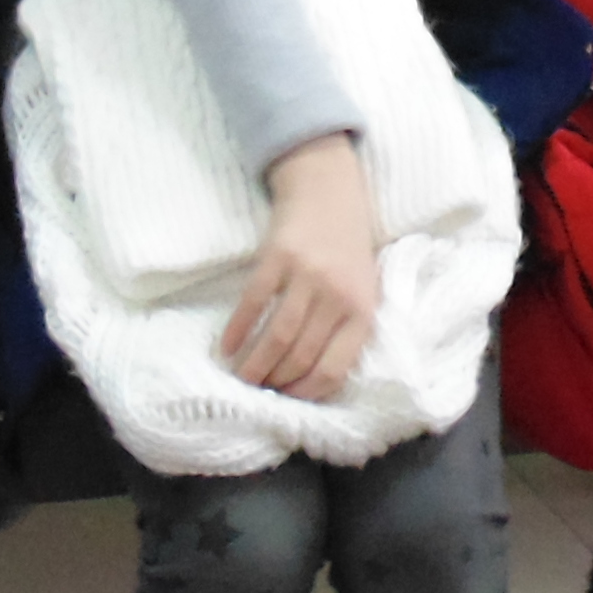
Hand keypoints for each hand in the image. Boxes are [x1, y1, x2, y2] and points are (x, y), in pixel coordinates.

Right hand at [224, 135, 380, 397]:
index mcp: (363, 309)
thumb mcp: (364, 287)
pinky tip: (228, 346)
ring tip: (242, 379)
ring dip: (256, 364)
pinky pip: (254, 303)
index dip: (307, 393)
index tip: (288, 402)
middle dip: (277, 382)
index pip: (334, 368)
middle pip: (302, 356)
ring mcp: (307, 275)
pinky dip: (238, 329)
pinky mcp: (278, 257)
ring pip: (278, 336)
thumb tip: (317, 380)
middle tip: (259, 394)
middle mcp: (337, 295)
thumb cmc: (349, 248)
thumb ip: (348, 328)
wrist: (330, 190)